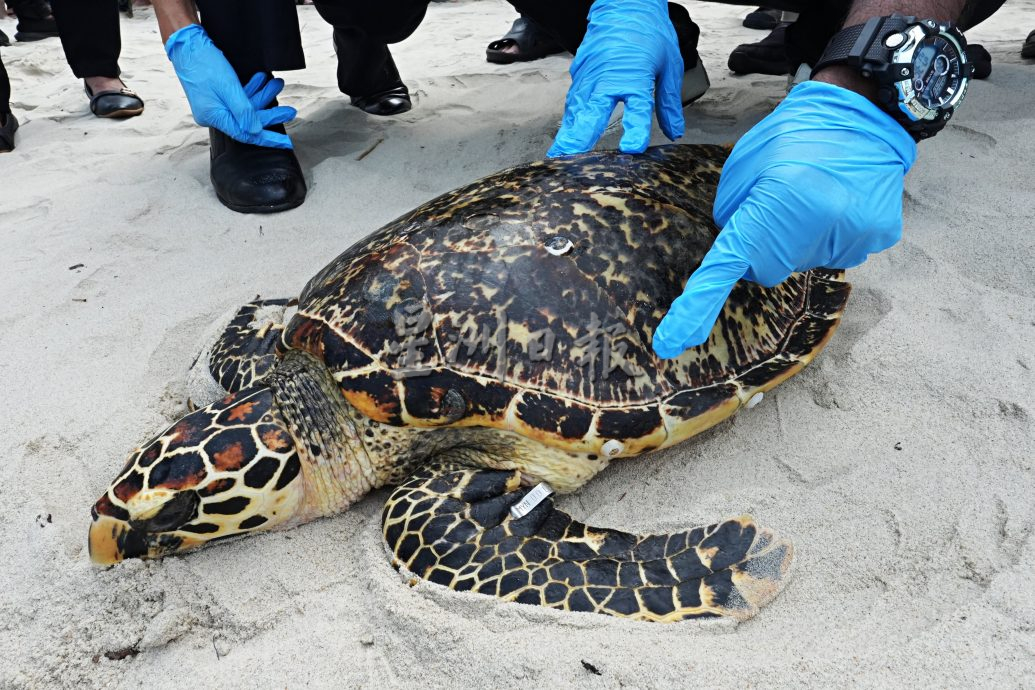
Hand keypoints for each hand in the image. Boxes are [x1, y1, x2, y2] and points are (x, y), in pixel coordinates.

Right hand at [164, 24, 295, 148]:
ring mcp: (214, 105)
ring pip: (245, 106)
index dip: (267, 139)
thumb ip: (243, 111)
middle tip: (290, 111)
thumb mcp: (228, 88)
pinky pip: (238, 97)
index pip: (245, 134)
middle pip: (248, 120)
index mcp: (213, 117)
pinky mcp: (216, 95)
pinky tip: (261, 80)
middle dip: (270, 113)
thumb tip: (255, 131)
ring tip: (276, 83)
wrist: (187, 43)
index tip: (285, 143)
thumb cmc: (204, 63)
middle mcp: (213, 114)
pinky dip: (250, 89)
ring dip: (262, 95)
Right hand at [547, 0, 683, 156]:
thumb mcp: (669, 65)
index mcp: (635, 75)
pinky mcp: (581, 72)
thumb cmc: (649, 33)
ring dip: (568, 132)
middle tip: (569, 159)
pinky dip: (569, 119)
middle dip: (580, 137)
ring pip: (577, 108)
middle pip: (593, 111)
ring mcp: (591, 74)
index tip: (632, 149)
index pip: (637, 108)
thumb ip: (668, 102)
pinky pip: (573, 100)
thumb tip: (674, 132)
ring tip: (559, 155)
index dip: (635, 130)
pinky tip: (565, 134)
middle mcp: (609, 77)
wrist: (626, 5)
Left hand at [652, 81, 915, 357]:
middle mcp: (819, 221)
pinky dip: (829, 237)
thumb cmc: (794, 135)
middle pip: (767, 268)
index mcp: (779, 199)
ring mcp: (852, 233)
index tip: (673, 341)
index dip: (697, 305)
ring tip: (813, 196)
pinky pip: (835, 254)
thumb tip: (735, 253)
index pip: (729, 263)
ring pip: (801, 263)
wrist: (863, 112)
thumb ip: (731, 213)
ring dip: (798, 239)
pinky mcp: (877, 236)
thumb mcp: (744, 165)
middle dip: (762, 246)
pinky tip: (838, 204)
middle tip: (779, 203)